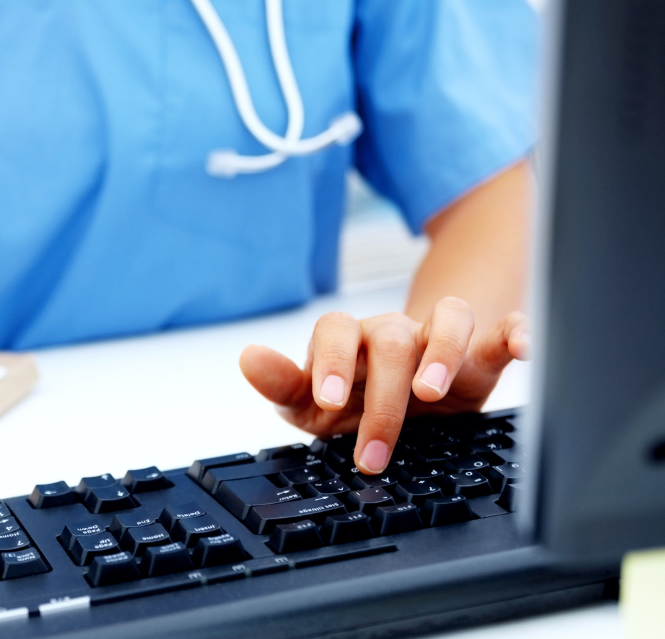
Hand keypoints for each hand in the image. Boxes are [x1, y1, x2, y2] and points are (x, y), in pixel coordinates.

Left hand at [239, 297, 529, 473]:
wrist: (404, 406)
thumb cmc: (353, 400)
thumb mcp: (310, 404)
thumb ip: (282, 384)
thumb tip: (248, 357)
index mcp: (349, 340)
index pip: (336, 330)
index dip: (331, 360)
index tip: (329, 400)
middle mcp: (394, 332)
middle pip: (391, 339)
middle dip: (382, 397)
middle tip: (374, 450)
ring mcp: (437, 339)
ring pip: (448, 318)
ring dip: (442, 351)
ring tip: (432, 394)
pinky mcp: (480, 354)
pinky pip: (500, 329)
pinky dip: (515, 332)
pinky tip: (521, 349)